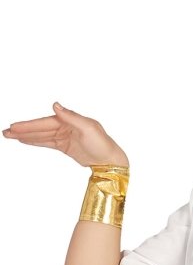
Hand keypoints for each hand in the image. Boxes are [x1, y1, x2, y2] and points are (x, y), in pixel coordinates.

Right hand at [2, 103, 128, 168]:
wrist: (110, 159)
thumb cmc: (102, 143)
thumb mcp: (88, 128)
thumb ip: (70, 117)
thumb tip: (55, 105)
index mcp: (68, 120)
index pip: (44, 123)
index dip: (29, 126)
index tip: (15, 127)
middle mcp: (64, 126)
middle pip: (39, 129)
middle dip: (22, 131)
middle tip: (6, 132)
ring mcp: (64, 136)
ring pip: (41, 136)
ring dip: (26, 136)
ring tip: (10, 136)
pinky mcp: (65, 146)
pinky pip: (47, 143)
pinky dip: (36, 141)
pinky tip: (25, 141)